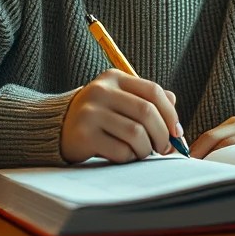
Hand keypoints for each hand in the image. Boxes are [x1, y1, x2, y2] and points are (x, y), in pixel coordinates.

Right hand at [60, 69, 182, 163]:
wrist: (58, 126)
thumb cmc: (98, 115)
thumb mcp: (120, 99)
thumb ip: (147, 99)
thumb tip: (175, 109)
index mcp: (114, 78)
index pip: (152, 91)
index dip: (170, 113)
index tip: (176, 132)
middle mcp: (101, 91)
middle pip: (147, 112)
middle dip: (162, 135)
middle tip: (163, 148)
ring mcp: (90, 113)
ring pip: (136, 134)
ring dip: (146, 149)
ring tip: (143, 152)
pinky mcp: (84, 135)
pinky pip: (120, 150)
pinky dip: (129, 157)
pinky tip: (125, 156)